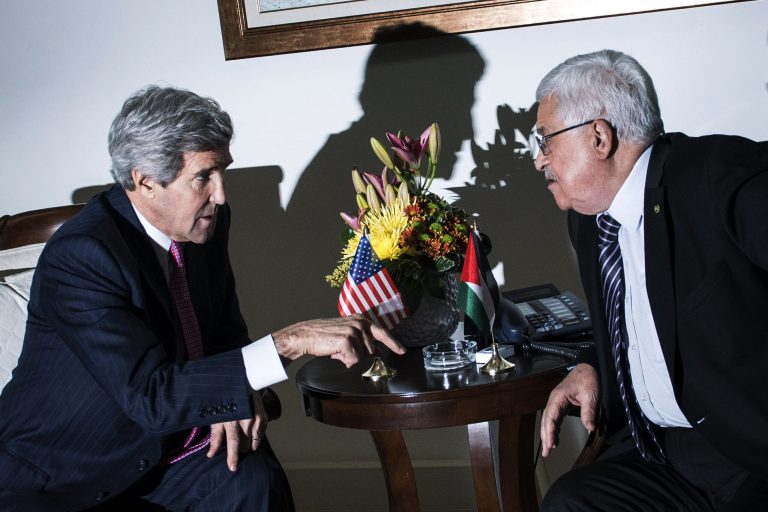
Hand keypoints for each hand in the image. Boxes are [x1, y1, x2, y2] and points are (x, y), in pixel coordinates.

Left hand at [207, 391, 267, 470]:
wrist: (242, 384)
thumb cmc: (225, 401)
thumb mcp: (217, 417)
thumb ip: (215, 437)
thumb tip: (211, 454)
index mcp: (232, 420)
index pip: (233, 442)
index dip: (232, 456)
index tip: (232, 468)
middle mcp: (246, 420)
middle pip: (245, 445)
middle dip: (239, 448)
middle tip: (235, 442)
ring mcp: (257, 418)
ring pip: (254, 442)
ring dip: (248, 443)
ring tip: (243, 436)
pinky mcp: (264, 417)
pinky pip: (261, 435)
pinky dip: (256, 437)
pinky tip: (250, 431)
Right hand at [272, 316, 405, 366]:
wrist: (306, 335)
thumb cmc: (325, 336)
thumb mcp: (347, 335)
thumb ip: (363, 342)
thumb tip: (376, 352)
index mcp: (360, 320)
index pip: (381, 332)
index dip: (393, 343)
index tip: (402, 351)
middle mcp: (359, 323)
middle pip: (371, 351)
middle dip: (359, 356)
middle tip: (343, 351)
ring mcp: (354, 331)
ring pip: (363, 357)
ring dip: (350, 358)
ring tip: (337, 350)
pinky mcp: (347, 340)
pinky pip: (354, 360)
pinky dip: (345, 361)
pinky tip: (335, 353)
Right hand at [540, 363, 598, 457]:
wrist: (587, 368)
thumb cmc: (587, 378)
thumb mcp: (591, 394)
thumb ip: (589, 411)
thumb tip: (590, 428)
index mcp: (558, 397)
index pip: (551, 416)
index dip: (550, 431)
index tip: (551, 443)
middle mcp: (555, 400)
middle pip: (547, 421)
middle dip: (546, 436)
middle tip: (546, 452)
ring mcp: (557, 402)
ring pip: (549, 421)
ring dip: (548, 435)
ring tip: (549, 449)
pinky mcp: (562, 405)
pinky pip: (555, 419)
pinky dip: (554, 430)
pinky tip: (556, 440)